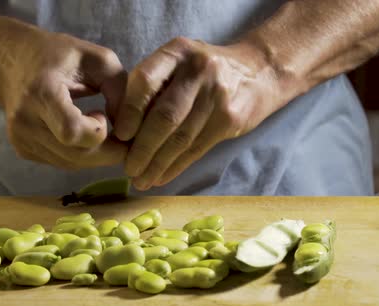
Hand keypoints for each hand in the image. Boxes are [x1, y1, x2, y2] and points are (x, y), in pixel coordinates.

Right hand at [1, 32, 127, 169]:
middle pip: (76, 155)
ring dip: (95, 154)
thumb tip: (127, 129)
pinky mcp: (22, 150)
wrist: (11, 62)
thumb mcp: (97, 59)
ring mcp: (21, 139)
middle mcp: (25, 120)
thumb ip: (120, 89)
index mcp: (42, 92)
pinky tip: (80, 134)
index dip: (98, 132)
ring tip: (98, 129)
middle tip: (121, 137)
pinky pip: (61, 163)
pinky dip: (79, 155)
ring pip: (71, 164)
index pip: (72, 131)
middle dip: (107, 151)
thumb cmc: (59, 56)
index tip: (103, 114)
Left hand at [113, 37, 292, 189]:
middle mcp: (198, 70)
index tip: (120, 136)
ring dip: (157, 164)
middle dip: (142, 148)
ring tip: (140, 180)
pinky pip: (197, 148)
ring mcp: (217, 95)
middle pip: (165, 116)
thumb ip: (152, 86)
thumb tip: (120, 128)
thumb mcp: (178, 63)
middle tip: (128, 168)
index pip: (146, 81)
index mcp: (177, 51)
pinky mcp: (230, 119)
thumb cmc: (202, 70)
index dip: (129, 111)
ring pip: (181, 138)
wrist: (258, 71)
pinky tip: (161, 177)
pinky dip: (175, 167)